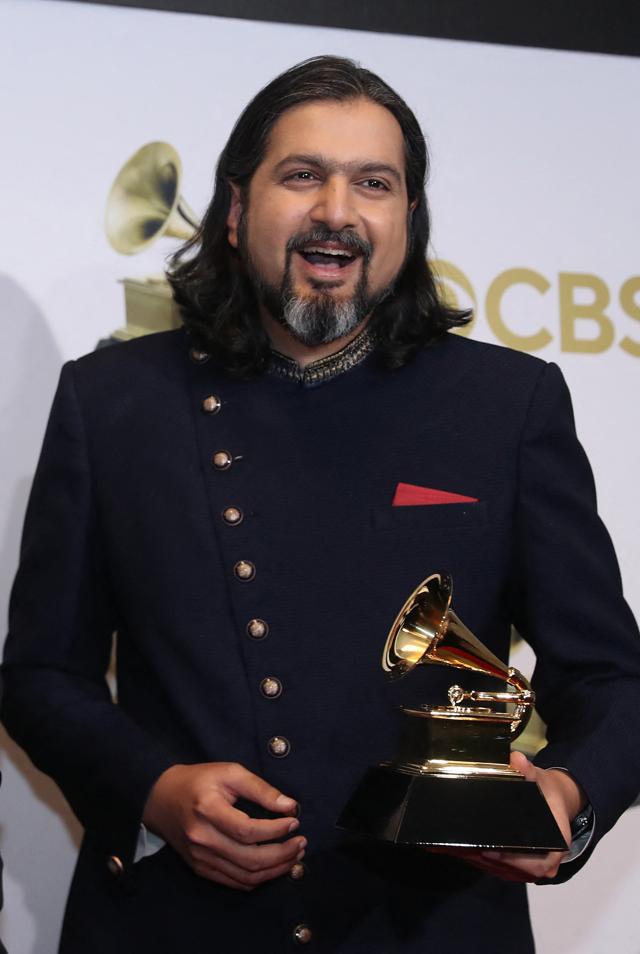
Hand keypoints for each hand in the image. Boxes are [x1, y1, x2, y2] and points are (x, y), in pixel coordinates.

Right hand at [142, 761, 304, 889]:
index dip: (276, 830)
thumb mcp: (229, 773)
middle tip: (301, 843)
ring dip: (275, 870)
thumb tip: (290, 806)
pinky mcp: (200, 868)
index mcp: (208, 810)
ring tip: (294, 856)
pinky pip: (234, 882)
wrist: (161, 799)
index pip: (248, 830)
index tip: (294, 821)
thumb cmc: (199, 781)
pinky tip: (274, 866)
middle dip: (282, 854)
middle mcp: (202, 839)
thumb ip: (260, 789)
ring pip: (245, 876)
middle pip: (250, 859)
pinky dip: (258, 878)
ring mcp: (200, 858)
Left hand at [428, 751, 585, 882]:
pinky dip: (471, 856)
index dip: (511, 861)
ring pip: (494, 869)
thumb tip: (517, 759)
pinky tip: (451, 847)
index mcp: (553, 849)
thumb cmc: (547, 794)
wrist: (552, 802)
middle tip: (456, 844)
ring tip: (448, 845)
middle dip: (480, 857)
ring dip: (471, 858)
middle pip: (508, 868)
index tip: (489, 852)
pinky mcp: (508, 868)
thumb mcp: (540, 780)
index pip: (534, 864)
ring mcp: (522, 869)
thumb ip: (528, 771)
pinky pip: (490, 866)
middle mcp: (539, 865)